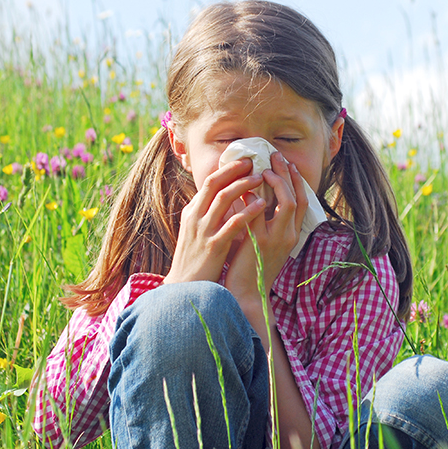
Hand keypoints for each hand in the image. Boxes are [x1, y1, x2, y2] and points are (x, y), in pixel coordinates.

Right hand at [163, 159, 266, 284]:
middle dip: (234, 170)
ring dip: (243, 185)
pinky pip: (233, 224)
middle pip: (214, 184)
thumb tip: (223, 198)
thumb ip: (207, 215)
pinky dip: (247, 212)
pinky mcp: (214, 246)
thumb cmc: (195, 260)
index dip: (227, 169)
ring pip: (223, 199)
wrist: (186, 288)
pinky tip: (261, 205)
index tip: (244, 160)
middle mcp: (195, 217)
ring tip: (261, 178)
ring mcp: (204, 231)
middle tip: (253, 161)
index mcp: (192, 212)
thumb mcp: (196, 232)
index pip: (209, 182)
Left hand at [225, 152, 307, 306]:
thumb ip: (264, 220)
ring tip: (264, 167)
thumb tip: (254, 193)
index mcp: (292, 235)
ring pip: (285, 202)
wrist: (246, 293)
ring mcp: (276, 239)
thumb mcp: (265, 241)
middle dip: (287, 174)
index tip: (288, 164)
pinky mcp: (259, 242)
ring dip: (276, 181)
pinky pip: (259, 213)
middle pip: (296, 197)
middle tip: (276, 156)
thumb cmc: (252, 266)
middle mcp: (288, 236)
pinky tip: (246, 186)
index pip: (303, 202)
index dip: (297, 181)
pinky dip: (253, 197)